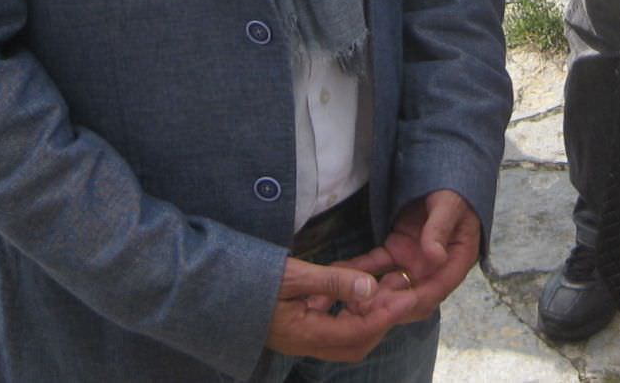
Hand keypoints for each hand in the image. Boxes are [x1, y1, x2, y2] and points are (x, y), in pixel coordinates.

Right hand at [264, 255, 416, 361]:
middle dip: (382, 319)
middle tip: (401, 293)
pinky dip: (348, 311)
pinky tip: (353, 290)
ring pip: (345, 336)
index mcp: (304, 335)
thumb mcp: (293, 275)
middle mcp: (305, 343)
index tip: (408, 297)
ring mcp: (299, 338)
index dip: (385, 316)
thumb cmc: (249, 280)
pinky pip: (331, 325)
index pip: (356, 333)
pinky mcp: (295, 329)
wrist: (211, 288)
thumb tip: (370, 287)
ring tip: (386, 289)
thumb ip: (332, 281)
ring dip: (368, 315)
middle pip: (355, 343)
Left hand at [349, 190, 482, 318]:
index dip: (415, 300)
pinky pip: (376, 264)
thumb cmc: (453, 191)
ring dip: (370, 294)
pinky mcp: (396, 251)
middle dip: (386, 305)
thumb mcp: (449, 205)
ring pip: (390, 286)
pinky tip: (339, 270)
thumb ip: (440, 228)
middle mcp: (433, 269)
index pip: (436, 289)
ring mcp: (413, 262)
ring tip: (345, 297)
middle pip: (411, 296)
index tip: (393, 306)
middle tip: (361, 309)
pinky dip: (359, 269)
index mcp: (455, 261)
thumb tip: (436, 257)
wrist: (442, 175)